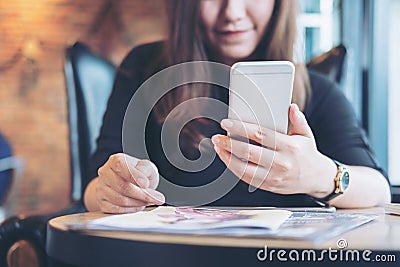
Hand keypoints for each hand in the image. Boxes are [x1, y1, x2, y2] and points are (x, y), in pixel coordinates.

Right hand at [96, 153, 164, 212]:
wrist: (128, 184)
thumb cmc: (138, 174)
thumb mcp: (146, 167)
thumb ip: (146, 169)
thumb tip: (143, 180)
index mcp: (115, 161)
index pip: (121, 166)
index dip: (134, 176)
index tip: (146, 184)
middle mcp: (105, 173)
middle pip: (122, 186)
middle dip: (142, 194)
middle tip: (156, 198)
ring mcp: (101, 189)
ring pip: (120, 200)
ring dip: (138, 203)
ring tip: (149, 201)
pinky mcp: (102, 203)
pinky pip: (116, 210)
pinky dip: (131, 209)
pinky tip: (139, 206)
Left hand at [211, 104, 335, 196]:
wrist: (316, 179)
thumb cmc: (308, 154)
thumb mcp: (306, 135)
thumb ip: (298, 120)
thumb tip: (291, 107)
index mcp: (290, 147)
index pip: (261, 135)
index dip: (241, 129)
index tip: (227, 123)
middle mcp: (281, 163)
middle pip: (249, 153)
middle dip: (229, 144)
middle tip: (217, 137)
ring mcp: (274, 177)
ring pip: (244, 169)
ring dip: (227, 158)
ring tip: (218, 147)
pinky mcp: (268, 186)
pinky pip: (247, 178)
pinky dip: (234, 168)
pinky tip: (227, 159)